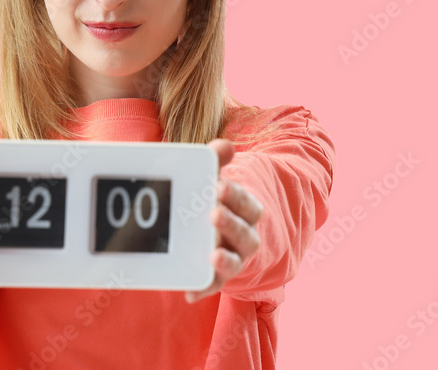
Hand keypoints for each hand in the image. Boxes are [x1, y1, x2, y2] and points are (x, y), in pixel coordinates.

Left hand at [184, 139, 262, 302]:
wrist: (221, 231)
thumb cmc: (214, 200)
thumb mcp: (215, 180)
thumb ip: (217, 162)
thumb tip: (224, 145)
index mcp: (246, 212)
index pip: (247, 204)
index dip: (236, 196)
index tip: (220, 186)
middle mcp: (244, 237)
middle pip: (245, 234)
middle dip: (230, 224)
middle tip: (213, 213)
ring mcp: (232, 259)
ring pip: (234, 262)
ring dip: (225, 260)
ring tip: (212, 255)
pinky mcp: (216, 278)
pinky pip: (213, 287)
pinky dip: (202, 289)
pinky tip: (189, 293)